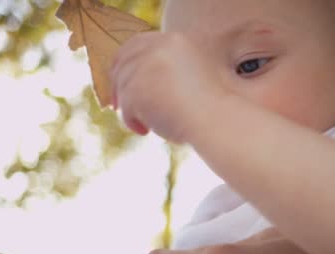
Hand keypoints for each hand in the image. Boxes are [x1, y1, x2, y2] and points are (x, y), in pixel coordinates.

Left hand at [110, 32, 227, 142]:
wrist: (217, 121)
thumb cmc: (211, 107)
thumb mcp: (193, 75)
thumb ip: (168, 70)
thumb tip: (139, 82)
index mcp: (175, 41)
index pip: (138, 43)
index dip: (125, 61)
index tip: (120, 79)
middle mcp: (159, 48)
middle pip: (123, 61)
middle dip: (117, 84)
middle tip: (117, 105)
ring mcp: (147, 66)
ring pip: (124, 87)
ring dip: (131, 109)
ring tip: (148, 126)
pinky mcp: (137, 88)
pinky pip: (126, 107)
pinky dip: (132, 121)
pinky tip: (146, 131)